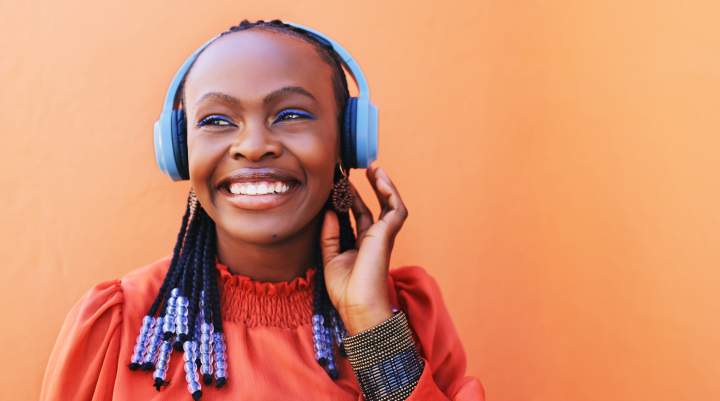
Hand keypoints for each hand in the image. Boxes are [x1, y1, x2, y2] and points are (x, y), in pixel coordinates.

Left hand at [320, 164, 408, 334]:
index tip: (338, 183)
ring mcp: (383, 236)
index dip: (349, 198)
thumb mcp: (330, 257)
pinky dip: (390, 192)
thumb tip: (329, 210)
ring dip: (383, 185)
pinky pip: (395, 209)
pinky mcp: (388, 234)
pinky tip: (380, 179)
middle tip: (355, 169)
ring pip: (389, 205)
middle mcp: (374, 238)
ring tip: (374, 168)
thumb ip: (330, 234)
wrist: (358, 305)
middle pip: (373, 206)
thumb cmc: (346, 290)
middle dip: (366, 188)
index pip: (357, 215)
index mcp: (361, 244)